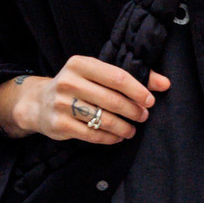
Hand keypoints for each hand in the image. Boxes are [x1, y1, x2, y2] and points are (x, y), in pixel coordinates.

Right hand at [0, 56, 169, 142]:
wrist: (39, 102)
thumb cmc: (77, 86)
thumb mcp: (96, 74)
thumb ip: (129, 76)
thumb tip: (165, 83)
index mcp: (80, 64)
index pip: (117, 77)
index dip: (138, 90)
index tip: (150, 100)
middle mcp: (69, 81)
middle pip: (112, 100)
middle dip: (133, 111)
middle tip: (143, 117)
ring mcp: (62, 104)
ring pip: (104, 119)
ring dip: (124, 128)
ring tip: (131, 130)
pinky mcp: (59, 124)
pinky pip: (92, 135)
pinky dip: (110, 138)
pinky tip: (117, 137)